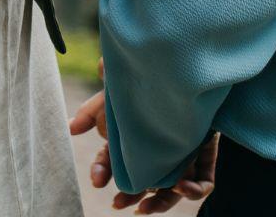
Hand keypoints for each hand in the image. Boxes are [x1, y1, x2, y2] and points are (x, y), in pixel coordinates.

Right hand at [68, 61, 217, 211]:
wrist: (189, 72)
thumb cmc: (149, 85)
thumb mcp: (117, 95)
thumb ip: (95, 108)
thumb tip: (69, 126)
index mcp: (132, 140)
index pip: (113, 161)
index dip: (103, 171)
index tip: (97, 179)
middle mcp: (155, 153)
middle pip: (140, 183)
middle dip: (127, 197)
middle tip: (117, 203)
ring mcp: (180, 156)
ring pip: (170, 191)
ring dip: (158, 203)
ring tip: (145, 208)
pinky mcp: (205, 155)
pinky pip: (203, 181)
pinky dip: (194, 189)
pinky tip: (184, 187)